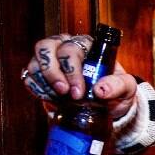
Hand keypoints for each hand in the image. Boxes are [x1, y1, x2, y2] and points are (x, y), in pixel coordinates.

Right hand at [22, 33, 137, 119]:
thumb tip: (100, 89)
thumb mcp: (126, 88)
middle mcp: (64, 47)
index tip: (79, 91)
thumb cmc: (116, 91)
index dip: (71, 68)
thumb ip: (118, 85)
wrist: (106, 108)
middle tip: (64, 92)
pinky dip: (36, 88)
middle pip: (46, 47)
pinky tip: (51, 99)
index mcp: (86, 45)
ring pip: (34, 61)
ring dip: (44, 82)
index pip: (71, 47)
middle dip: (53, 72)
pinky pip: (28, 76)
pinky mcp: (41, 76)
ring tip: (60, 98)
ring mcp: (50, 61)